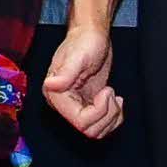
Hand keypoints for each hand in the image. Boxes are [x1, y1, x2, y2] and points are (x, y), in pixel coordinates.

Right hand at [44, 17, 120, 141]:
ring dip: (112, 116)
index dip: (99, 111)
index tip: (107, 90)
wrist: (91, 35)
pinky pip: (102, 125)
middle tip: (110, 91)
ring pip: (97, 131)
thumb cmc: (84, 41)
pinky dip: (114, 117)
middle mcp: (63, 104)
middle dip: (107, 114)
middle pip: (89, 130)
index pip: (80, 122)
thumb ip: (66, 73)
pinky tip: (114, 99)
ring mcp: (76, 106)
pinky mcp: (87, 105)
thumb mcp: (78, 56)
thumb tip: (51, 85)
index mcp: (56, 95)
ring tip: (113, 95)